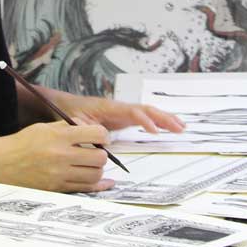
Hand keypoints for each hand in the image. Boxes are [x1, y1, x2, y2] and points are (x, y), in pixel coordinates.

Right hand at [0, 121, 114, 192]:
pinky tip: (106, 182)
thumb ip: (68, 127)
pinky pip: (85, 189)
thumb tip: (90, 129)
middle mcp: (61, 156)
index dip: (104, 135)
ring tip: (91, 164)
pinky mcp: (57, 188)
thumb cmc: (24, 143)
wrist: (3, 162)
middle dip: (102, 154)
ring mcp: (59, 174)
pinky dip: (98, 186)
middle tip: (96, 152)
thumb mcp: (45, 127)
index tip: (102, 137)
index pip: (96, 134)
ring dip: (97, 169)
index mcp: (59, 136)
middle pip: (99, 158)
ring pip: (95, 175)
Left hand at [51, 92, 184, 133]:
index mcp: (110, 108)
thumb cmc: (70, 113)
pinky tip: (168, 127)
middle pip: (146, 110)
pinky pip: (144, 118)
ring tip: (181, 126)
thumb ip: (88, 132)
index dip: (144, 120)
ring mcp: (123, 112)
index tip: (155, 131)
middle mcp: (120, 107)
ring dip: (164, 118)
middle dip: (163, 118)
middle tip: (178, 127)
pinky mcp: (123, 117)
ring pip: (148, 112)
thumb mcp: (76, 124)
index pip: (132, 112)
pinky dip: (157, 121)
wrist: (65, 105)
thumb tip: (103, 142)